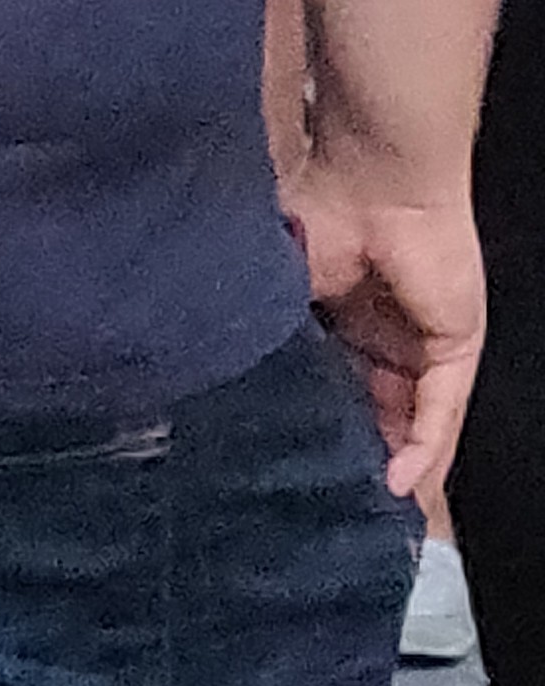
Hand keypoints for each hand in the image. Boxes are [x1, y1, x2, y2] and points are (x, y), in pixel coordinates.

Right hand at [285, 156, 482, 501]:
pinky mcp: (454, 341)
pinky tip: (400, 480)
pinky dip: (423, 446)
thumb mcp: (282, 296)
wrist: (370, 175)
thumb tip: (230, 391)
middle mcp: (387, 334)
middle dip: (362, 456)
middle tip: (333, 505)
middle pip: (381, 412)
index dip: (321, 430)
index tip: (295, 472)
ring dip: (398, 464)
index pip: (338, 389)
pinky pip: (441, 407)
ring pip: (417, 419)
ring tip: (371, 509)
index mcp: (343, 320)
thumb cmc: (317, 214)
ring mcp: (424, 339)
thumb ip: (276, 344)